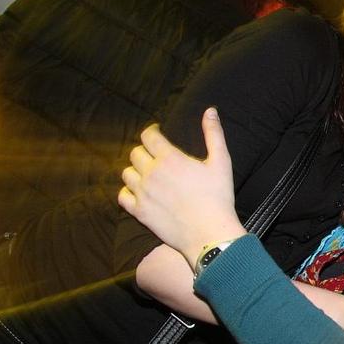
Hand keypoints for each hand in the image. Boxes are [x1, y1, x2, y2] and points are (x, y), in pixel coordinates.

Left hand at [119, 108, 245, 262]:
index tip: (156, 133)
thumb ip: (214, 134)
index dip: (151, 131)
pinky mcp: (139, 212)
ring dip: (136, 170)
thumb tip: (210, 110)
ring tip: (148, 174)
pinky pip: (122, 196)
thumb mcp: (221, 162)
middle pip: (135, 153)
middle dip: (144, 151)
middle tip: (155, 156)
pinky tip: (139, 192)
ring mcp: (142, 193)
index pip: (148, 136)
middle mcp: (151, 173)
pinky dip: (128, 191)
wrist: (209, 233)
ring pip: (126, 173)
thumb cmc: (218, 197)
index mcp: (170, 158)